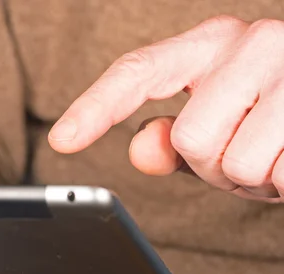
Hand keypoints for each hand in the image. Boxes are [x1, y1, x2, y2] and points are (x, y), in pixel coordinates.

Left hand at [49, 15, 283, 201]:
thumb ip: (174, 139)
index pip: (137, 73)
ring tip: (275, 152)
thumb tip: (141, 148)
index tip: (61, 140)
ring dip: (253, 176)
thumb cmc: (275, 118)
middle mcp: (253, 42)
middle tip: (247, 151)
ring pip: (235, 162)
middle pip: (190, 139)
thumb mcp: (219, 125)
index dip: (95, 108)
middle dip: (215, 165)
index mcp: (211, 43)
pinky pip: (279, 174)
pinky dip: (282, 182)